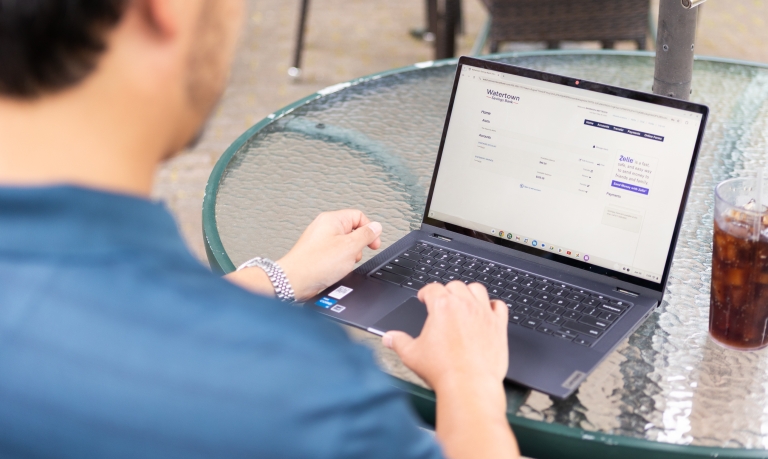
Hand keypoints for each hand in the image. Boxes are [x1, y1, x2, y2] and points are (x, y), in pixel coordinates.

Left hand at [276, 210, 381, 300]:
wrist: (294, 281)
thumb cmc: (316, 263)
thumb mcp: (350, 247)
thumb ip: (366, 235)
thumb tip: (376, 227)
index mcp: (332, 219)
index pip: (359, 216)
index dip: (370, 230)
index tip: (373, 243)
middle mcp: (324, 227)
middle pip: (353, 231)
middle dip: (358, 246)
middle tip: (356, 255)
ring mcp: (320, 240)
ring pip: (345, 245)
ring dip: (349, 256)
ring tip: (343, 264)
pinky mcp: (317, 252)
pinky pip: (335, 254)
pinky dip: (339, 262)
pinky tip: (335, 270)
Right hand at [383, 281, 508, 393]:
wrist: (469, 385)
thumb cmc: (442, 370)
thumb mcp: (411, 355)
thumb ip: (398, 342)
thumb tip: (389, 338)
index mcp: (442, 307)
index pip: (432, 288)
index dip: (425, 292)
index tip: (424, 297)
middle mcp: (464, 305)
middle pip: (455, 285)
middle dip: (446, 291)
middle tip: (442, 301)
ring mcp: (483, 313)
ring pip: (477, 289)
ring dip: (469, 292)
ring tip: (464, 301)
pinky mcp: (498, 326)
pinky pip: (499, 306)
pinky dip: (493, 306)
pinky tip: (488, 311)